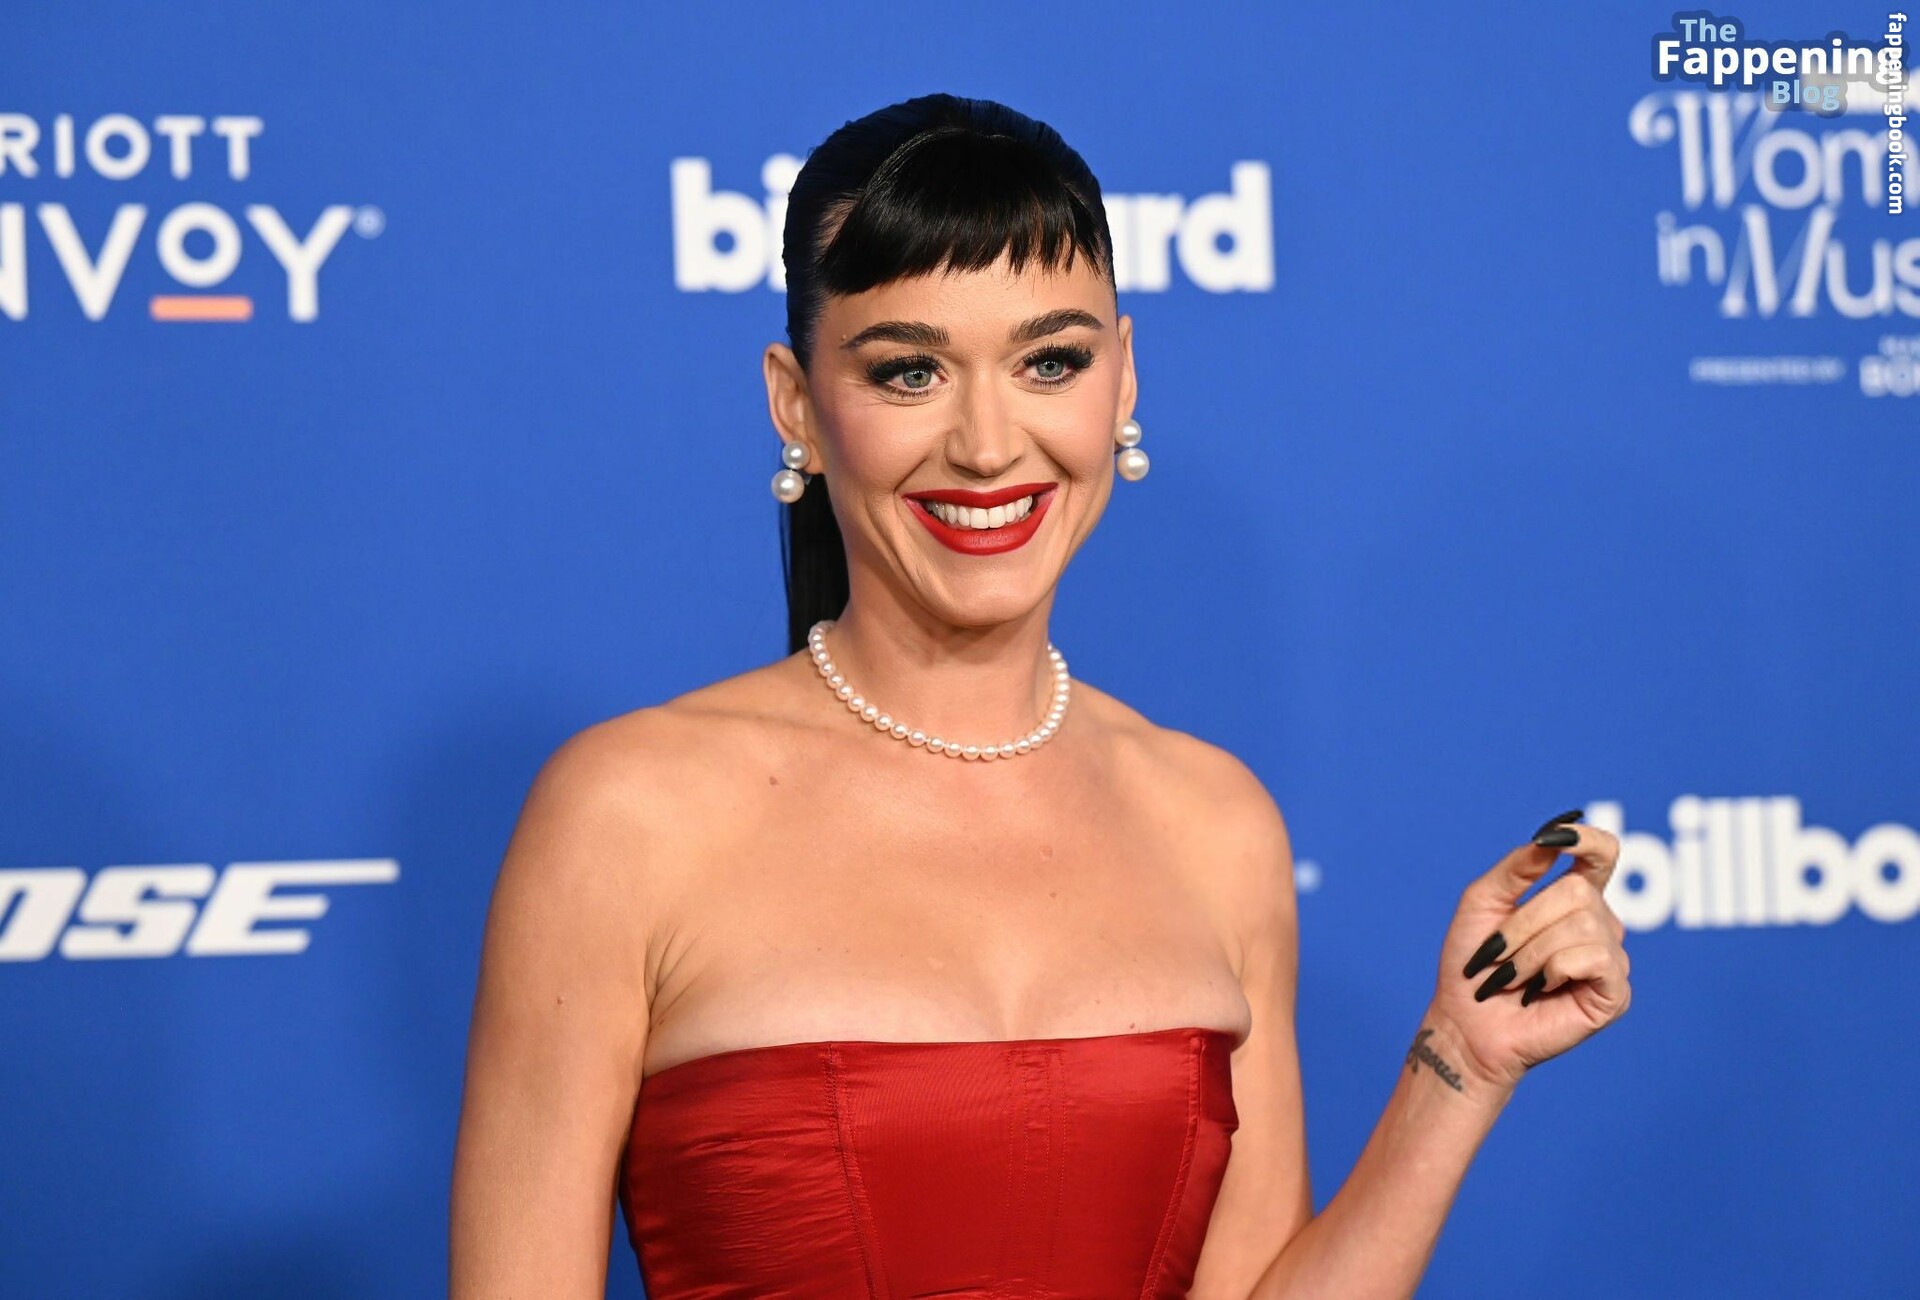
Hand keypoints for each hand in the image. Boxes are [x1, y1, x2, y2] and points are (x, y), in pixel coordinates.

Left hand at [1426, 810, 1631, 1091]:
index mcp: (1572, 896)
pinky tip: (1539, 990)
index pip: (1602, 853)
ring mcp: (1610, 958)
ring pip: (1583, 926)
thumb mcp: (1482, 901)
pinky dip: (1553, 970)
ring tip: (1513, 978)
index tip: (1559, 837)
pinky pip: (1593, 959)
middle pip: (1578, 892)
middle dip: (1525, 922)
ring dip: (1531, 952)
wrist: (1466, 1022)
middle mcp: (1599, 923)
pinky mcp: (1615, 992)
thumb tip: (1552, 834)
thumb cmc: (1473, 962)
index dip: (1589, 839)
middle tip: (1498, 954)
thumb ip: (1518, 866)